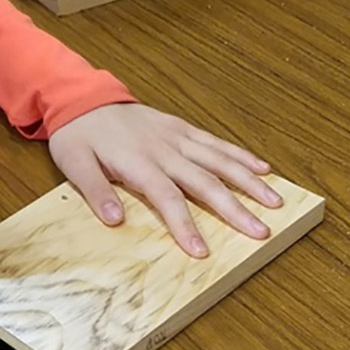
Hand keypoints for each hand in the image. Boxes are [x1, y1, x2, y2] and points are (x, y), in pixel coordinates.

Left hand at [47, 103, 282, 257]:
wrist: (83, 97)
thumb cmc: (78, 135)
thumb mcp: (73, 163)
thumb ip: (94, 191)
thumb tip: (114, 220)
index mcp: (138, 162)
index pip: (167, 198)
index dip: (185, 225)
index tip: (201, 252)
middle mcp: (164, 149)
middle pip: (205, 182)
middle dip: (234, 209)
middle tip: (260, 232)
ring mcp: (177, 136)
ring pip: (220, 160)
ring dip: (249, 182)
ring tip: (275, 202)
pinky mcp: (182, 127)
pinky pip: (215, 142)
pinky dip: (241, 154)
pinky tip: (263, 168)